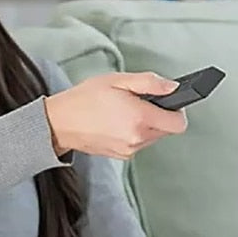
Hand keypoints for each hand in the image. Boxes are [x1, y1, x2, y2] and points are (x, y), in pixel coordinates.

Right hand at [44, 72, 187, 159]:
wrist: (59, 124)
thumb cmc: (84, 101)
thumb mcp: (118, 81)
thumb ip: (150, 83)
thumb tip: (172, 87)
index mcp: (139, 119)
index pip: (178, 123)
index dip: (176, 110)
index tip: (166, 102)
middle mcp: (136, 139)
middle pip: (166, 130)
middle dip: (158, 115)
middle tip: (138, 103)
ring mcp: (127, 150)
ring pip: (152, 137)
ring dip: (145, 125)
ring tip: (123, 113)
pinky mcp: (119, 155)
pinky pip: (137, 143)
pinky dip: (133, 133)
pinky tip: (116, 123)